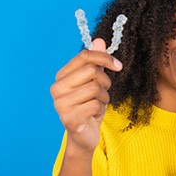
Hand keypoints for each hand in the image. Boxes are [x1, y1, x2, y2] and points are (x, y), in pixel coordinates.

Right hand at [50, 38, 122, 152]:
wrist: (84, 135)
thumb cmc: (89, 105)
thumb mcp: (95, 81)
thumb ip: (96, 61)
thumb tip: (99, 40)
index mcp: (61, 76)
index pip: (84, 56)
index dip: (105, 58)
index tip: (118, 66)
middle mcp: (57, 88)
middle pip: (92, 71)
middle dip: (105, 81)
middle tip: (104, 92)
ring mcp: (60, 104)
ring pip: (96, 89)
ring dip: (104, 97)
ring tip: (98, 104)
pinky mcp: (69, 119)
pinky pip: (95, 105)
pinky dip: (101, 109)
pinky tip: (94, 115)